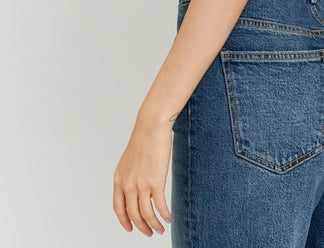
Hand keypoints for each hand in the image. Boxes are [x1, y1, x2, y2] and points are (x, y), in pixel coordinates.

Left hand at [113, 114, 172, 235]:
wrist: (152, 126)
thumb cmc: (144, 139)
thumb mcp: (129, 160)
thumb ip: (130, 175)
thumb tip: (136, 188)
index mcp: (119, 179)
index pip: (118, 208)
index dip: (124, 221)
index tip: (130, 228)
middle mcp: (127, 184)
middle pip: (133, 215)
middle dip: (141, 227)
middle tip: (149, 233)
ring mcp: (141, 184)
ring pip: (146, 214)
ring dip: (154, 225)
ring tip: (160, 229)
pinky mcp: (155, 182)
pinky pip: (159, 206)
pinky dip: (164, 215)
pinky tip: (169, 218)